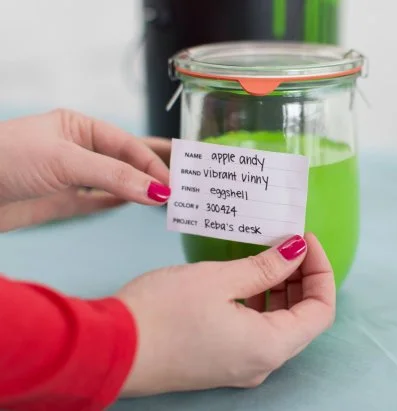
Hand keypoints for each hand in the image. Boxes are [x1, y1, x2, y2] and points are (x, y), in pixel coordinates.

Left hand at [0, 109, 171, 231]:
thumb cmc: (4, 159)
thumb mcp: (66, 161)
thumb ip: (114, 177)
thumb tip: (158, 191)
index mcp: (77, 127)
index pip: (127, 145)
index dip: (153, 163)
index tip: (174, 183)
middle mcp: (76, 150)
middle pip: (125, 162)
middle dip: (153, 172)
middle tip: (183, 186)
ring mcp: (68, 177)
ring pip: (114, 183)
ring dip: (139, 190)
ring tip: (168, 199)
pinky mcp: (59, 202)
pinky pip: (96, 202)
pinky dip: (117, 203)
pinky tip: (135, 204)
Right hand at [117, 233, 335, 394]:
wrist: (110, 349)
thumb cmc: (162, 313)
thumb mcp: (220, 279)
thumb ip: (266, 266)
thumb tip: (297, 251)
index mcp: (270, 347)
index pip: (321, 310)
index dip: (321, 270)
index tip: (306, 239)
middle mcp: (261, 363)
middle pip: (303, 319)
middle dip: (303, 278)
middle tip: (290, 242)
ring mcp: (241, 366)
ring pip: (280, 325)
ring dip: (282, 289)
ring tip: (270, 254)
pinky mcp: (222, 361)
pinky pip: (257, 331)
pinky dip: (261, 303)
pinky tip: (248, 277)